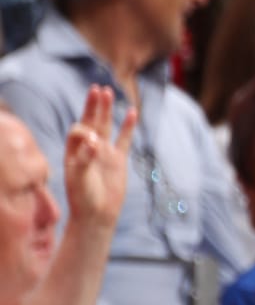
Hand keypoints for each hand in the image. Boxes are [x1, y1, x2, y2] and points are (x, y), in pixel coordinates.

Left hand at [63, 84, 137, 232]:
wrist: (97, 216)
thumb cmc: (83, 199)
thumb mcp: (80, 179)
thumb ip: (85, 159)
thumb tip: (95, 141)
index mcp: (73, 151)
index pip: (78, 131)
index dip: (85, 131)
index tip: (92, 140)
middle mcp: (87, 149)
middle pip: (90, 121)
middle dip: (92, 105)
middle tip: (96, 88)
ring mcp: (104, 152)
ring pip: (105, 126)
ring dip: (105, 109)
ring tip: (107, 91)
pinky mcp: (118, 159)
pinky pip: (123, 139)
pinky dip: (127, 126)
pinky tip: (131, 111)